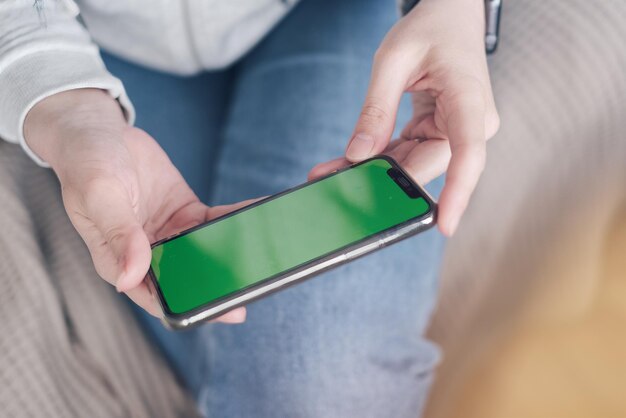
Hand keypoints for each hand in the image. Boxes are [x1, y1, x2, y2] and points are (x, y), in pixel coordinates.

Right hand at [24, 88, 247, 322]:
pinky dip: (237, 220)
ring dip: (234, 256)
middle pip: (186, 281)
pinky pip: (216, 223)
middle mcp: (146, 255)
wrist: (99, 133)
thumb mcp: (100, 196)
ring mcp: (169, 236)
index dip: (185, 308)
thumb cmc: (88, 164)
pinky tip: (259, 215)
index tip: (218, 313)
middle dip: (219, 287)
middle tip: (254, 289)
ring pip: (207, 254)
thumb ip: (119, 235)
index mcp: (118, 261)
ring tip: (267, 257)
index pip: (154, 296)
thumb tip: (130, 277)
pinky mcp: (186, 215)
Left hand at [311, 0, 498, 235]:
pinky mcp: (438, 134)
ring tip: (331, 174)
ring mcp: (455, 132)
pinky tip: (348, 163)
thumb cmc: (431, 28)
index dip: (457, 194)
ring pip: (411, 165)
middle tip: (335, 186)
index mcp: (470, 102)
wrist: (450, 16)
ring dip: (373, 172)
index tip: (443, 226)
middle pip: (425, 167)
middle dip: (381, 182)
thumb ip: (376, 109)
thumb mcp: (394, 60)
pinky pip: (407, 154)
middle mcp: (471, 125)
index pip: (468, 156)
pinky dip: (379, 159)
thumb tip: (359, 155)